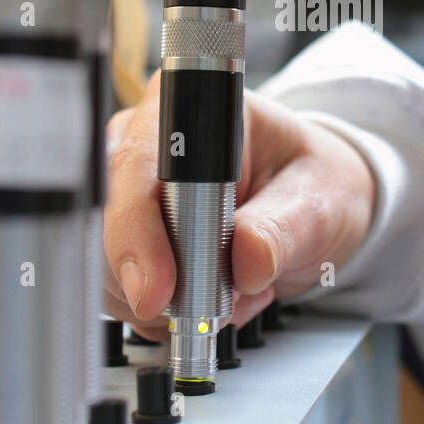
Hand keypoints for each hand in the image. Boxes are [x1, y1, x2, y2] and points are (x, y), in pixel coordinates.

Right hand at [103, 69, 374, 340]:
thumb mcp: (319, 200)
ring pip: (104, 265)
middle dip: (154, 277)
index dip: (136, 229)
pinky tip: (214, 296)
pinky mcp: (129, 239)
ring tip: (234, 290)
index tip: (159, 290)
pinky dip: (166, 313)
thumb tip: (246, 261)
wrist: (314, 207)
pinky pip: (118, 291)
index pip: (136, 165)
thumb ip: (284, 228)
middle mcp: (145, 144)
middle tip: (215, 303)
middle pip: (105, 219)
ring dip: (166, 300)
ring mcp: (129, 193)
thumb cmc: (314, 183)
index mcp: (191, 110)